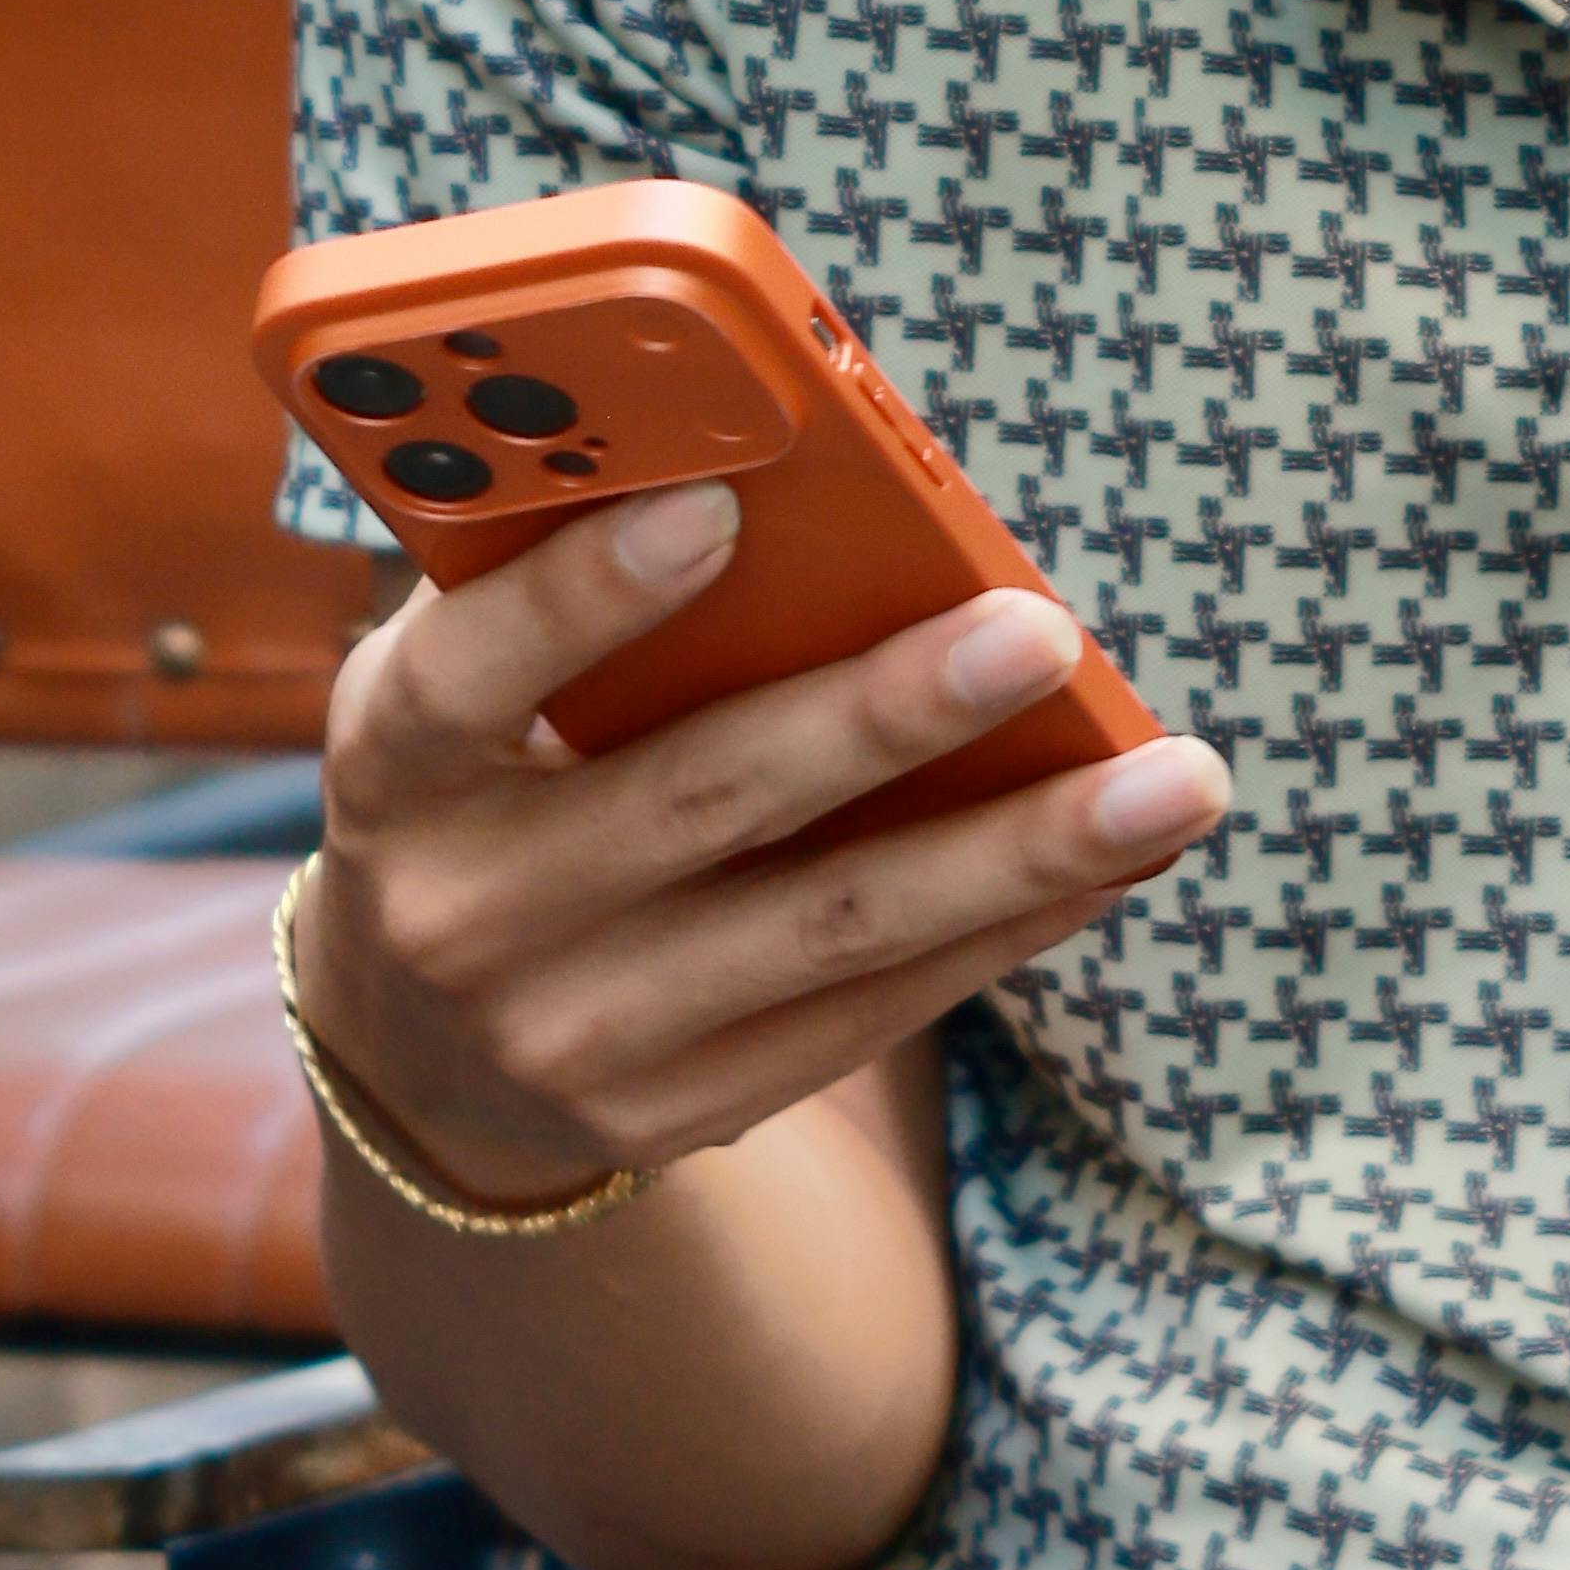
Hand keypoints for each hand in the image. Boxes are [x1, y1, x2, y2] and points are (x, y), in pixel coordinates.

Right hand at [305, 495, 1224, 1211]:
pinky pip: (874, 1011)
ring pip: (829, 929)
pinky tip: (1123, 857)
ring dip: (1019, 850)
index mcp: (393, 768)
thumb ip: (558, 575)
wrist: (421, 1052)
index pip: (469, 676)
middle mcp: (466, 916)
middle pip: (702, 801)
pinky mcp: (680, 1113)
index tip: (717, 504)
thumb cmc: (484, 774)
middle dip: (885, 714)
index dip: (582, 595)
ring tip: (1176, 780)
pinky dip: (1009, 926)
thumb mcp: (458, 679)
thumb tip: (764, 456)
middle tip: (1040, 631)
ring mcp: (574, 1036)